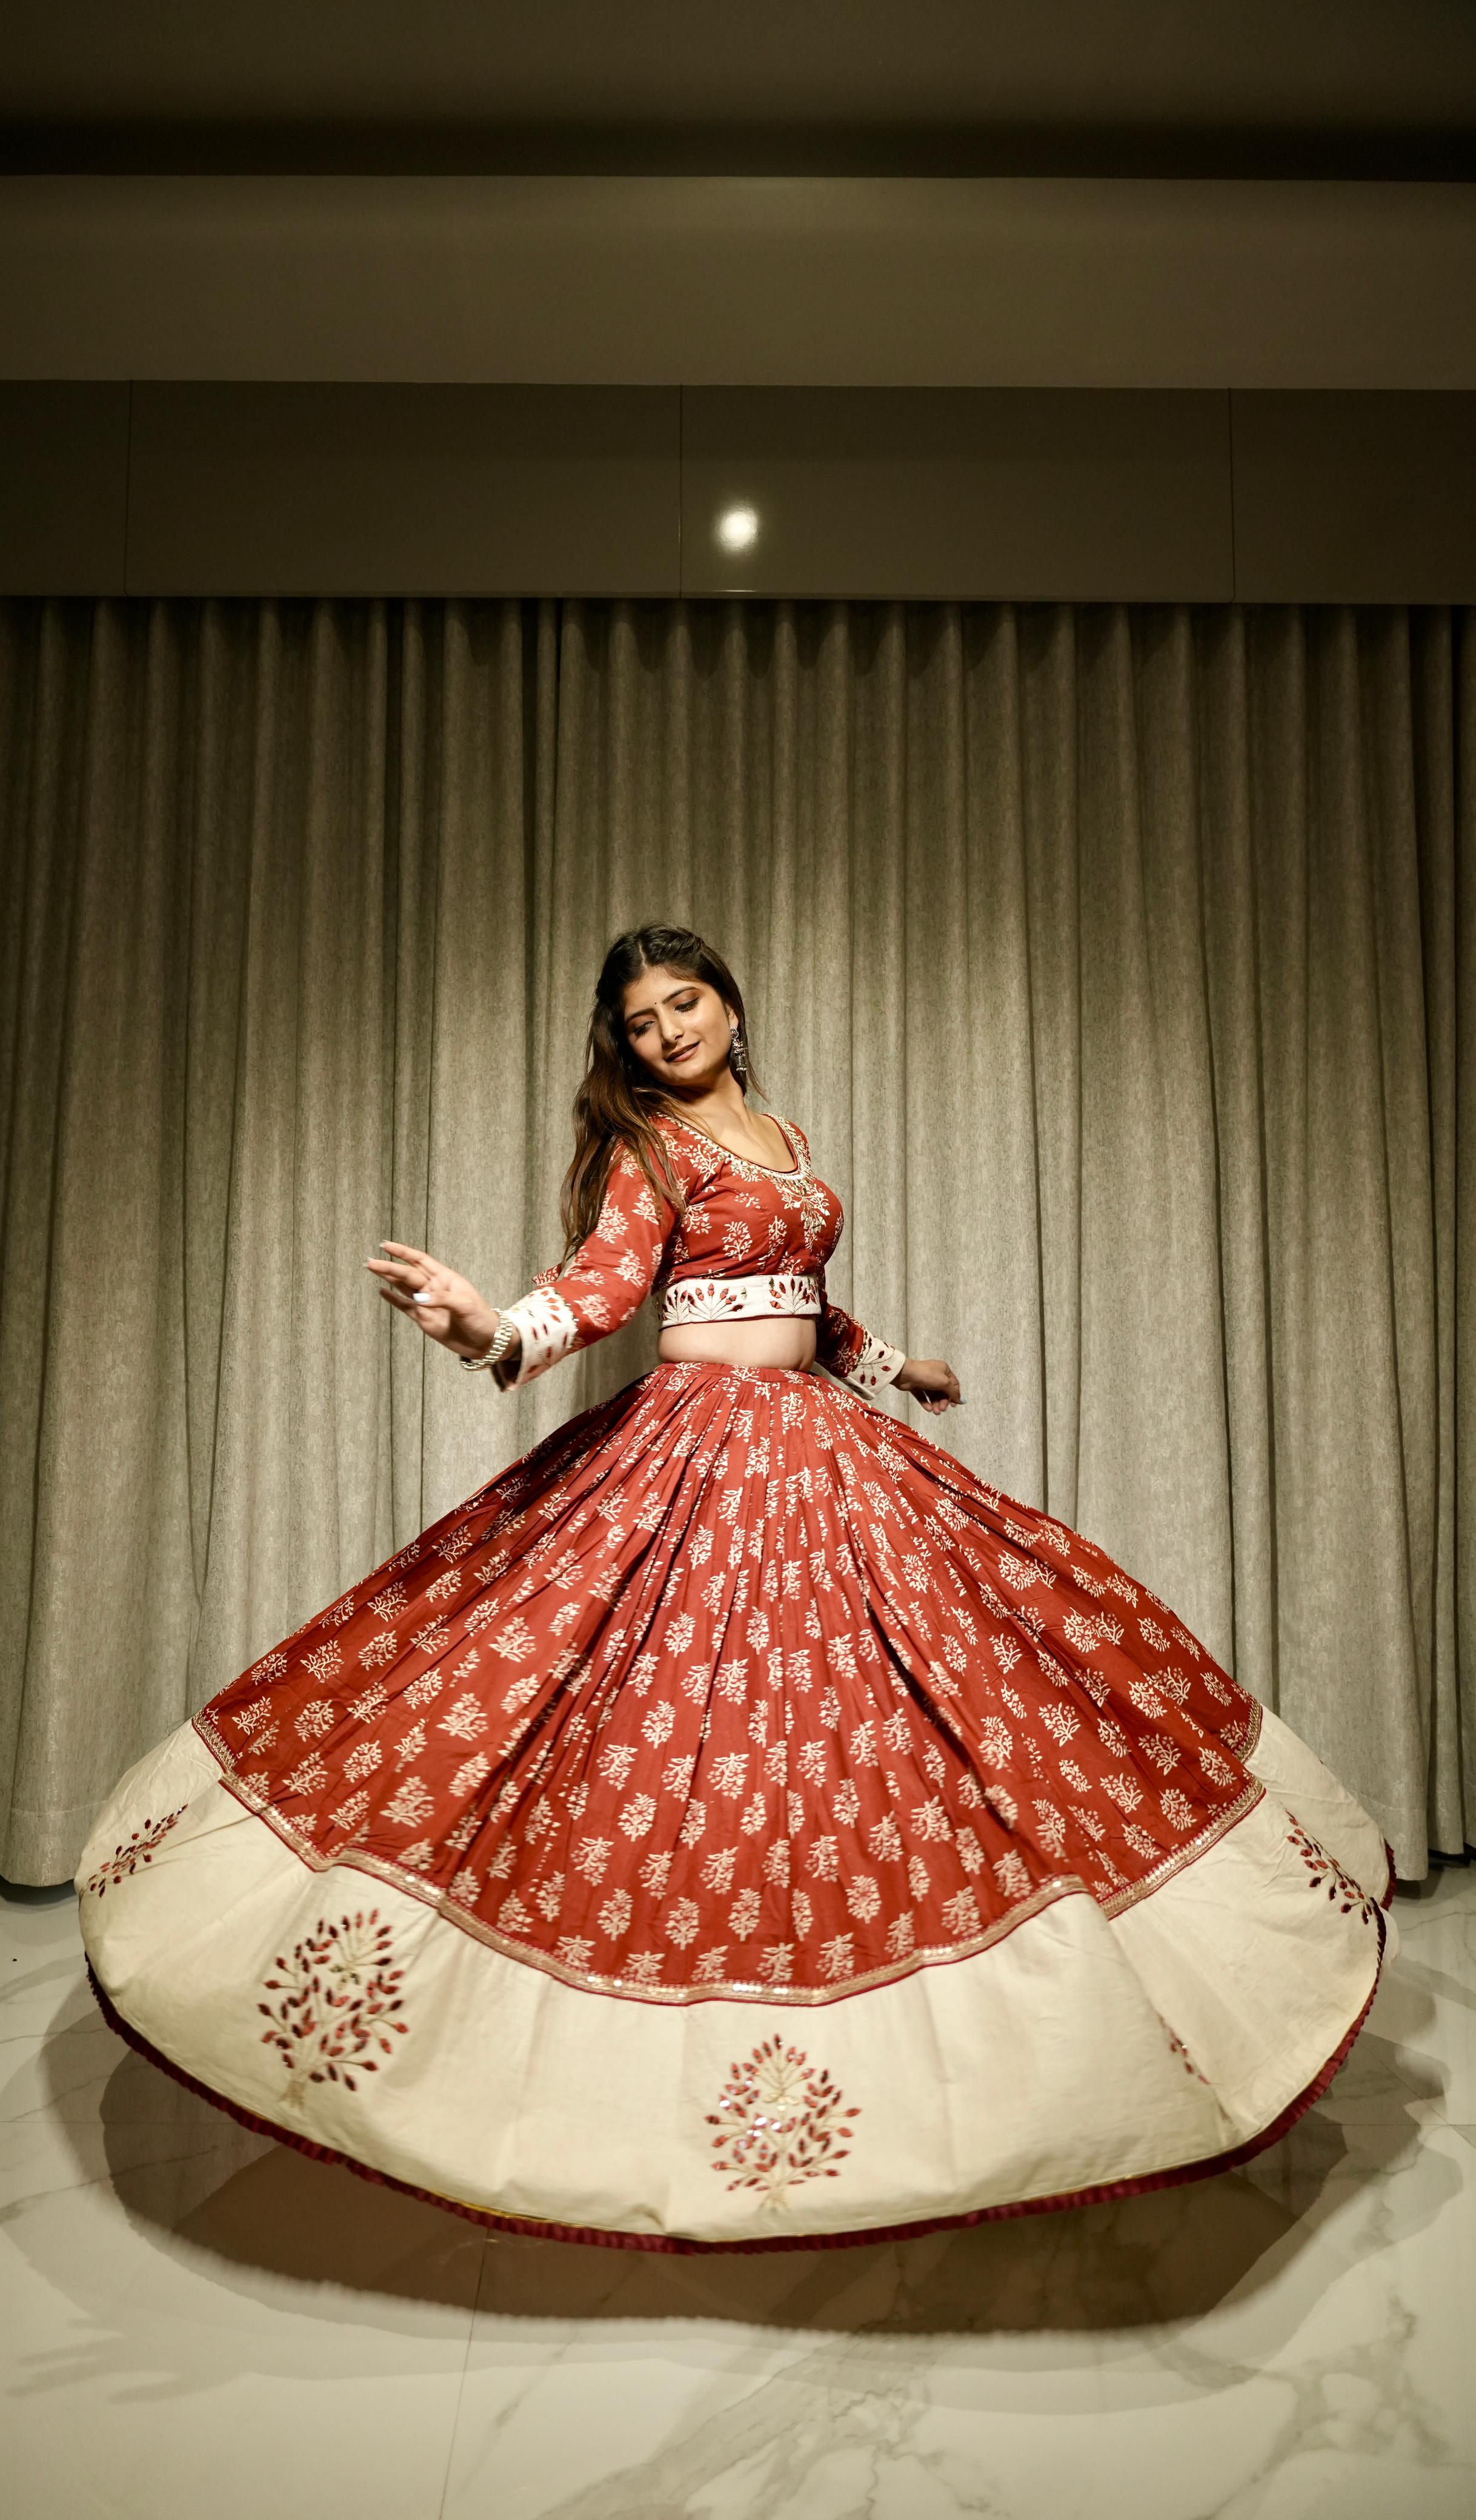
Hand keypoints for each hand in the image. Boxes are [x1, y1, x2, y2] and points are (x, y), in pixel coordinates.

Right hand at [366, 1241, 499, 1359]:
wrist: (486, 1342)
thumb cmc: (480, 1319)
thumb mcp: (465, 1305)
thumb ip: (442, 1299)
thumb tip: (419, 1299)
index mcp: (445, 1279)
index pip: (420, 1261)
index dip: (403, 1253)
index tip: (386, 1245)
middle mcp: (434, 1288)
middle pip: (408, 1274)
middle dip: (389, 1267)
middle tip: (370, 1261)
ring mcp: (427, 1304)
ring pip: (403, 1287)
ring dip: (388, 1278)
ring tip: (372, 1268)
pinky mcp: (424, 1319)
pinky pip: (405, 1307)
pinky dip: (394, 1299)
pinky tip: (382, 1291)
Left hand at [895, 1357, 961, 1415]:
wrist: (905, 1374)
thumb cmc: (927, 1375)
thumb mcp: (944, 1382)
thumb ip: (953, 1392)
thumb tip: (961, 1400)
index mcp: (944, 1370)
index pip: (953, 1384)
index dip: (955, 1395)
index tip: (954, 1405)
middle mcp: (936, 1374)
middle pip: (943, 1391)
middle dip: (943, 1401)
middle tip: (942, 1409)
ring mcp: (925, 1380)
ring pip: (933, 1395)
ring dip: (935, 1404)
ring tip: (935, 1412)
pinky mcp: (916, 1386)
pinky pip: (923, 1396)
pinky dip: (926, 1403)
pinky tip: (928, 1409)